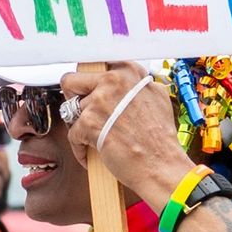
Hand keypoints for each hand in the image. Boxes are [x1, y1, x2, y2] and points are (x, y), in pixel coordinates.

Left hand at [60, 62, 190, 207]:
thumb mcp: (156, 96)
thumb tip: (122, 81)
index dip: (90, 82)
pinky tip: (92, 153)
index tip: (91, 92)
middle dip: (74, 98)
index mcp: (129, 71)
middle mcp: (113, 80)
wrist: (161, 166)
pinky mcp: (89, 122)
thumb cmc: (161, 139)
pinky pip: (71, 133)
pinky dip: (80, 148)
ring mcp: (100, 100)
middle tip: (83, 112)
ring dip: (79, 126)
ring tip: (94, 137)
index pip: (95, 65)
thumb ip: (135, 84)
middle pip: (71, 80)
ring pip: (70, 110)